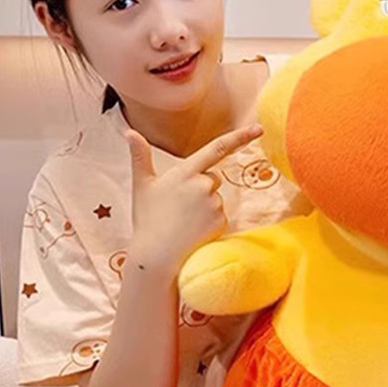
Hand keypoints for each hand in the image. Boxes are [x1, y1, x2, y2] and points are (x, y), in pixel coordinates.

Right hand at [126, 125, 261, 277]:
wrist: (156, 256)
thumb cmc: (148, 220)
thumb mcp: (142, 185)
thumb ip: (140, 156)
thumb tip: (129, 132)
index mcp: (185, 173)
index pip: (217, 148)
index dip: (240, 137)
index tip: (258, 129)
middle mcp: (203, 185)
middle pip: (211, 178)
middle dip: (200, 188)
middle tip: (179, 207)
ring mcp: (214, 204)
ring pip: (215, 198)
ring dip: (204, 206)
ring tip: (183, 222)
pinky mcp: (221, 221)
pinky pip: (220, 216)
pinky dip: (210, 222)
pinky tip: (193, 231)